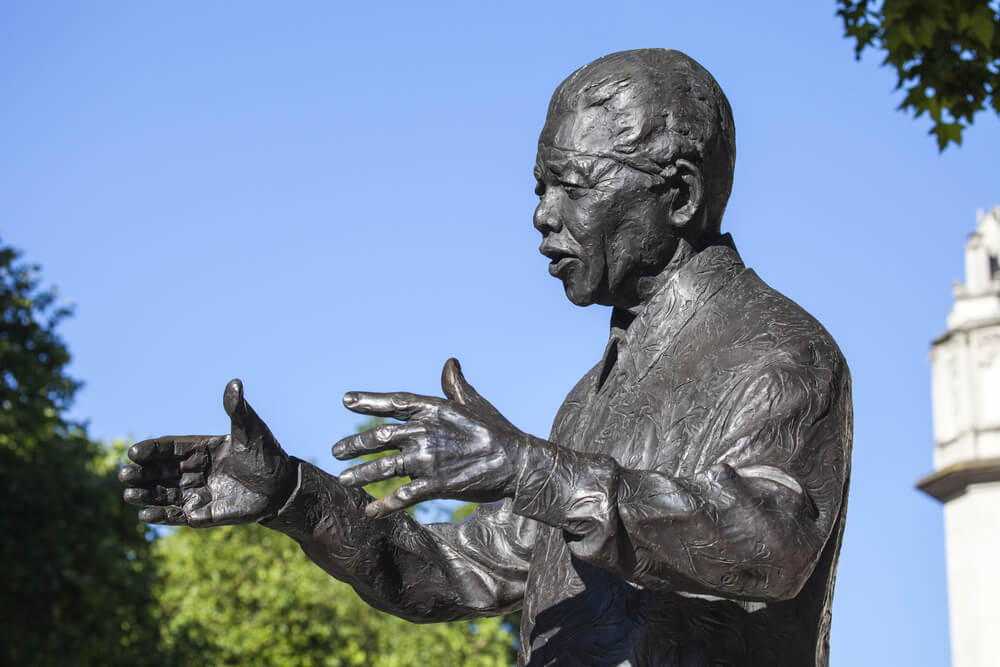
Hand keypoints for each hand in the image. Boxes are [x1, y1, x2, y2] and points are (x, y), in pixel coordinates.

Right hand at [119, 379, 294, 526]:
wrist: (282, 487)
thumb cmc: (266, 455)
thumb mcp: (251, 431)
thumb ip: (238, 411)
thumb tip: (234, 383)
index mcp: (201, 448)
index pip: (171, 447)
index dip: (152, 450)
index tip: (135, 452)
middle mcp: (194, 470)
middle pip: (161, 471)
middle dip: (142, 473)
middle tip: (125, 474)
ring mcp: (196, 492)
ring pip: (163, 493)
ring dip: (145, 494)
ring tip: (128, 494)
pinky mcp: (202, 513)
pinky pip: (177, 515)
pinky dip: (161, 516)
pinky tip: (144, 515)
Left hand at [332, 359, 529, 517]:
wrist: (517, 462)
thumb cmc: (496, 430)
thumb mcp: (474, 403)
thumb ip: (455, 385)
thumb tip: (449, 363)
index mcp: (434, 410)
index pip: (395, 402)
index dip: (369, 400)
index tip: (346, 400)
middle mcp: (426, 432)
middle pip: (381, 436)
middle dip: (356, 444)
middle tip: (336, 451)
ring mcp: (430, 459)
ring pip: (385, 466)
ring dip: (362, 474)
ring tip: (345, 480)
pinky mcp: (437, 484)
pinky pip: (404, 496)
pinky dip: (385, 505)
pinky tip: (371, 512)